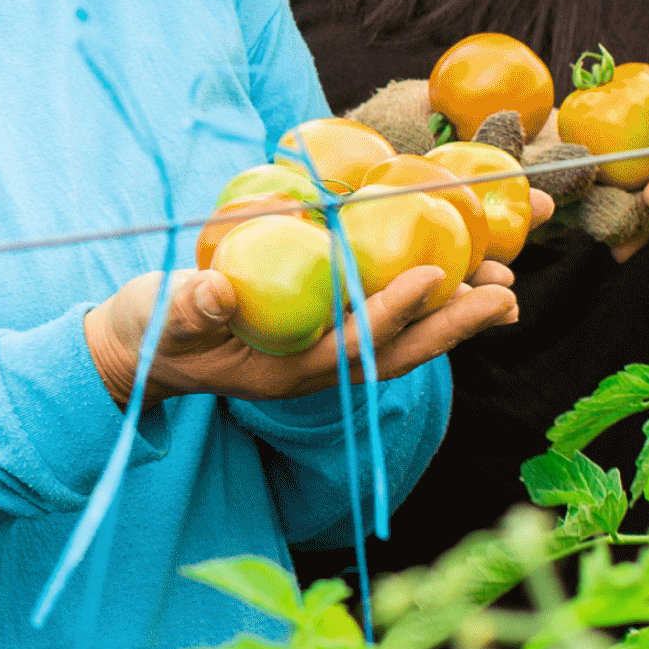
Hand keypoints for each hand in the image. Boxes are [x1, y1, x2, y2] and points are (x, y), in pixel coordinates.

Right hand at [84, 258, 517, 409]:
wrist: (140, 352)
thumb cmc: (149, 333)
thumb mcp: (160, 317)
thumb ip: (189, 308)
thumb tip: (217, 292)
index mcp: (282, 371)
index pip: (348, 344)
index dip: (390, 310)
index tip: (431, 277)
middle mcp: (315, 371)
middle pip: (396, 353)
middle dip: (453, 325)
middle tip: (507, 295)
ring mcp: (321, 359)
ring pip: (401, 344)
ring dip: (454, 320)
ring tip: (505, 289)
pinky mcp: (322, 340)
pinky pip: (385, 326)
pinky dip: (425, 307)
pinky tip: (455, 283)